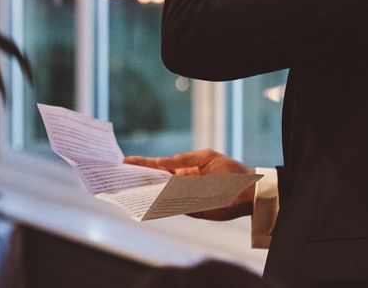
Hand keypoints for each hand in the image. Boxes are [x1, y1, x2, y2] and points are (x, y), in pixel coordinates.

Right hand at [124, 149, 256, 220]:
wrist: (248, 190)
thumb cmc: (230, 170)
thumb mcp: (207, 158)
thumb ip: (185, 160)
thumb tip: (162, 161)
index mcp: (185, 168)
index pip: (160, 165)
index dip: (143, 164)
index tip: (126, 161)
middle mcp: (181, 183)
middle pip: (156, 181)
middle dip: (139, 179)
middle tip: (119, 176)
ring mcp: (184, 197)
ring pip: (161, 195)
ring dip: (146, 193)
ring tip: (127, 188)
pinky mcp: (191, 210)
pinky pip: (173, 207)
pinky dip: (161, 204)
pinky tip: (149, 201)